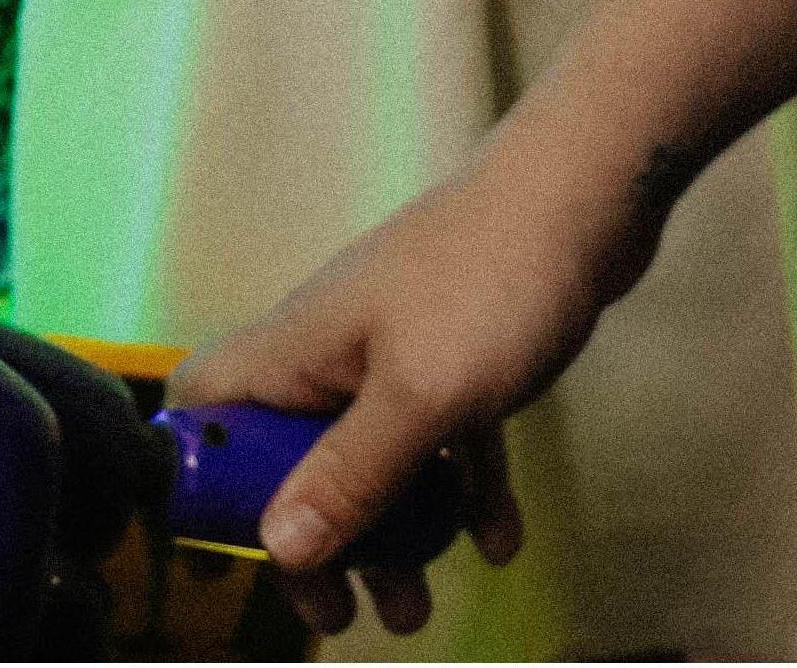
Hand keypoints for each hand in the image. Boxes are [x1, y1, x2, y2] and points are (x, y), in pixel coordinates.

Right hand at [165, 135, 665, 639]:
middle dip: (314, 537)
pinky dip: (461, 486)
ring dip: (391, 530)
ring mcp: (400, 343)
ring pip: (373, 454)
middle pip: (289, 454)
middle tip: (343, 609)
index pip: (205, 405)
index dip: (205, 478)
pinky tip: (496, 537)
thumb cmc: (494, 278)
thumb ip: (350, 474)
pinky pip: (443, 435)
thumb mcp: (419, 395)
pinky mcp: (461, 346)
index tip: (241, 552)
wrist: (591, 188)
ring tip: (417, 606)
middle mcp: (337, 344)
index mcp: (301, 344)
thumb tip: (278, 548)